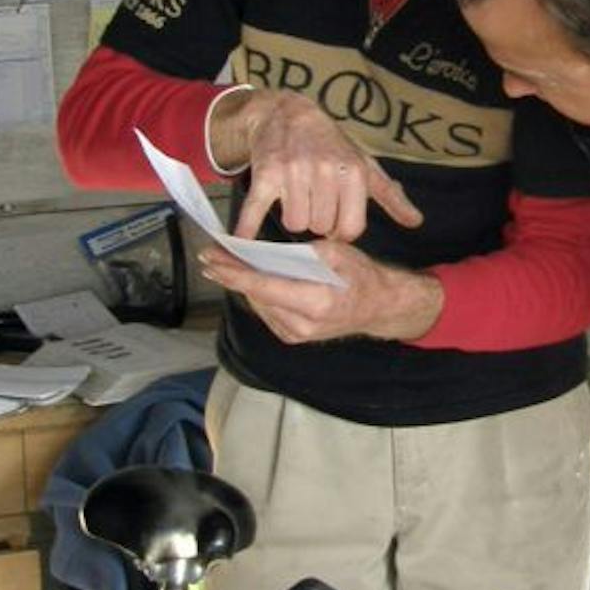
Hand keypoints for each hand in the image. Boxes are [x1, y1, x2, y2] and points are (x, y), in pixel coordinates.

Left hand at [198, 241, 444, 345]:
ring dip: (242, 286)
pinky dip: (257, 296)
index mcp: (315, 301)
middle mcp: (302, 324)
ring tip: (225, 266)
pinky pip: (267, 313)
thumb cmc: (361, 275)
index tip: (210, 260)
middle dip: (231, 275)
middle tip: (211, 257)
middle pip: (255, 296)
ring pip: (258, 305)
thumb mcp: (335, 252)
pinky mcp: (294, 337)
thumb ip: (300, 253)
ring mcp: (297, 335)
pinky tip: (251, 281)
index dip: (232, 273)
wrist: (379, 306)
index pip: (262, 286)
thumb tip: (265, 254)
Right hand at [213, 90, 422, 241]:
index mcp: (353, 172)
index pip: (351, 228)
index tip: (335, 224)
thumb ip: (390, 195)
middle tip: (313, 206)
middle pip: (321, 228)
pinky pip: (256, 210)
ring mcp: (294, 172)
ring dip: (293, 219)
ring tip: (295, 201)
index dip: (342, 232)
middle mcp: (325, 171)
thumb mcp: (365, 165)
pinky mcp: (265, 174)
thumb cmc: (331, 144)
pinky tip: (242, 242)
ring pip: (294, 224)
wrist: (287, 113)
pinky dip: (247, 229)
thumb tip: (415, 222)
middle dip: (316, 223)